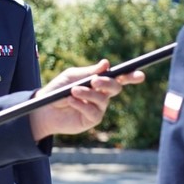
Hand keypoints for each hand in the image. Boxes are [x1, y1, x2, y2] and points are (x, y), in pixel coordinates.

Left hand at [29, 60, 144, 139]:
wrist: (44, 108)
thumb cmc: (57, 90)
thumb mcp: (72, 77)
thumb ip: (89, 72)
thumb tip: (106, 64)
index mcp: (100, 81)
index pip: (119, 77)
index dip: (130, 76)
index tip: (139, 74)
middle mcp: (102, 94)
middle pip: (116, 87)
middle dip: (108, 83)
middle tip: (95, 81)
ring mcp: (98, 108)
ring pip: (103, 99)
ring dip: (88, 93)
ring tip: (73, 91)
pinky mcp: (92, 120)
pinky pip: (93, 111)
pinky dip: (82, 104)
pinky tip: (71, 101)